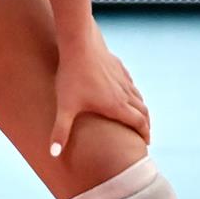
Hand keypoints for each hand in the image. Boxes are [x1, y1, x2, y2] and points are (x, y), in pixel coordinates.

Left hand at [50, 27, 149, 156]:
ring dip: (141, 108)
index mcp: (116, 106)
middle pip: (143, 111)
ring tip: (137, 116)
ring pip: (138, 97)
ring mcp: (122, 79)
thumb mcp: (65, 106)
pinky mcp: (118, 66)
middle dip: (145, 124)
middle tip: (144, 134)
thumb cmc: (72, 76)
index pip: (138, 123)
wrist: (79, 44)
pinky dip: (133, 92)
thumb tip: (53, 154)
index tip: (146, 144)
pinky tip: (126, 91)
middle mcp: (124, 93)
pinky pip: (130, 83)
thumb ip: (61, 131)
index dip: (144, 134)